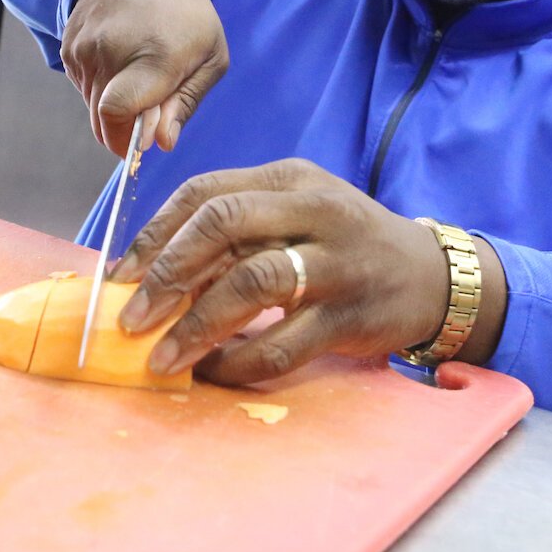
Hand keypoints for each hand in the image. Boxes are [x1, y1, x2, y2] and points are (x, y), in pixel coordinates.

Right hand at [62, 0, 228, 156]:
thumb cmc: (186, 13)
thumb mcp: (210, 56)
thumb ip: (186, 104)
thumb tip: (162, 143)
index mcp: (155, 56)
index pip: (117, 114)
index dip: (128, 138)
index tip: (145, 141)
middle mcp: (111, 52)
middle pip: (103, 122)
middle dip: (127, 129)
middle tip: (152, 107)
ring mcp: (84, 48)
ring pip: (92, 109)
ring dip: (116, 107)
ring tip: (140, 74)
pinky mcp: (68, 47)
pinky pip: (83, 88)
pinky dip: (102, 87)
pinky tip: (121, 60)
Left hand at [109, 159, 454, 385]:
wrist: (431, 276)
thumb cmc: (345, 243)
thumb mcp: (298, 212)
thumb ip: (237, 229)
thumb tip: (154, 273)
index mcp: (290, 179)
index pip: (206, 192)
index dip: (155, 234)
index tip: (120, 275)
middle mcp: (315, 211)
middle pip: (224, 225)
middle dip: (168, 274)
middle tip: (132, 318)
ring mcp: (336, 263)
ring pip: (252, 284)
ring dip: (197, 325)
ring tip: (162, 357)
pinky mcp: (351, 316)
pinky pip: (283, 344)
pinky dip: (238, 362)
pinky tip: (214, 372)